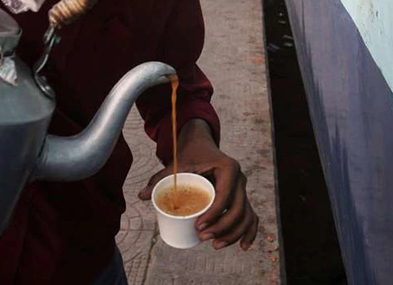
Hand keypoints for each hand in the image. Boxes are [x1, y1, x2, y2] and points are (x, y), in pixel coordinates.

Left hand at [139, 119, 257, 250]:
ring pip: (246, 215)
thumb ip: (160, 178)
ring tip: (215, 245)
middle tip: (202, 237)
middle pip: (238, 209)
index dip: (213, 214)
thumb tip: (141, 196)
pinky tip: (243, 247)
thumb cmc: (190, 155)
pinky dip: (249, 231)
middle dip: (222, 227)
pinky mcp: (242, 198)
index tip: (198, 226)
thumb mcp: (177, 164)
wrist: (202, 145)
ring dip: (233, 233)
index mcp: (228, 168)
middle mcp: (240, 179)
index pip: (225, 196)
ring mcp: (243, 189)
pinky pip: (251, 216)